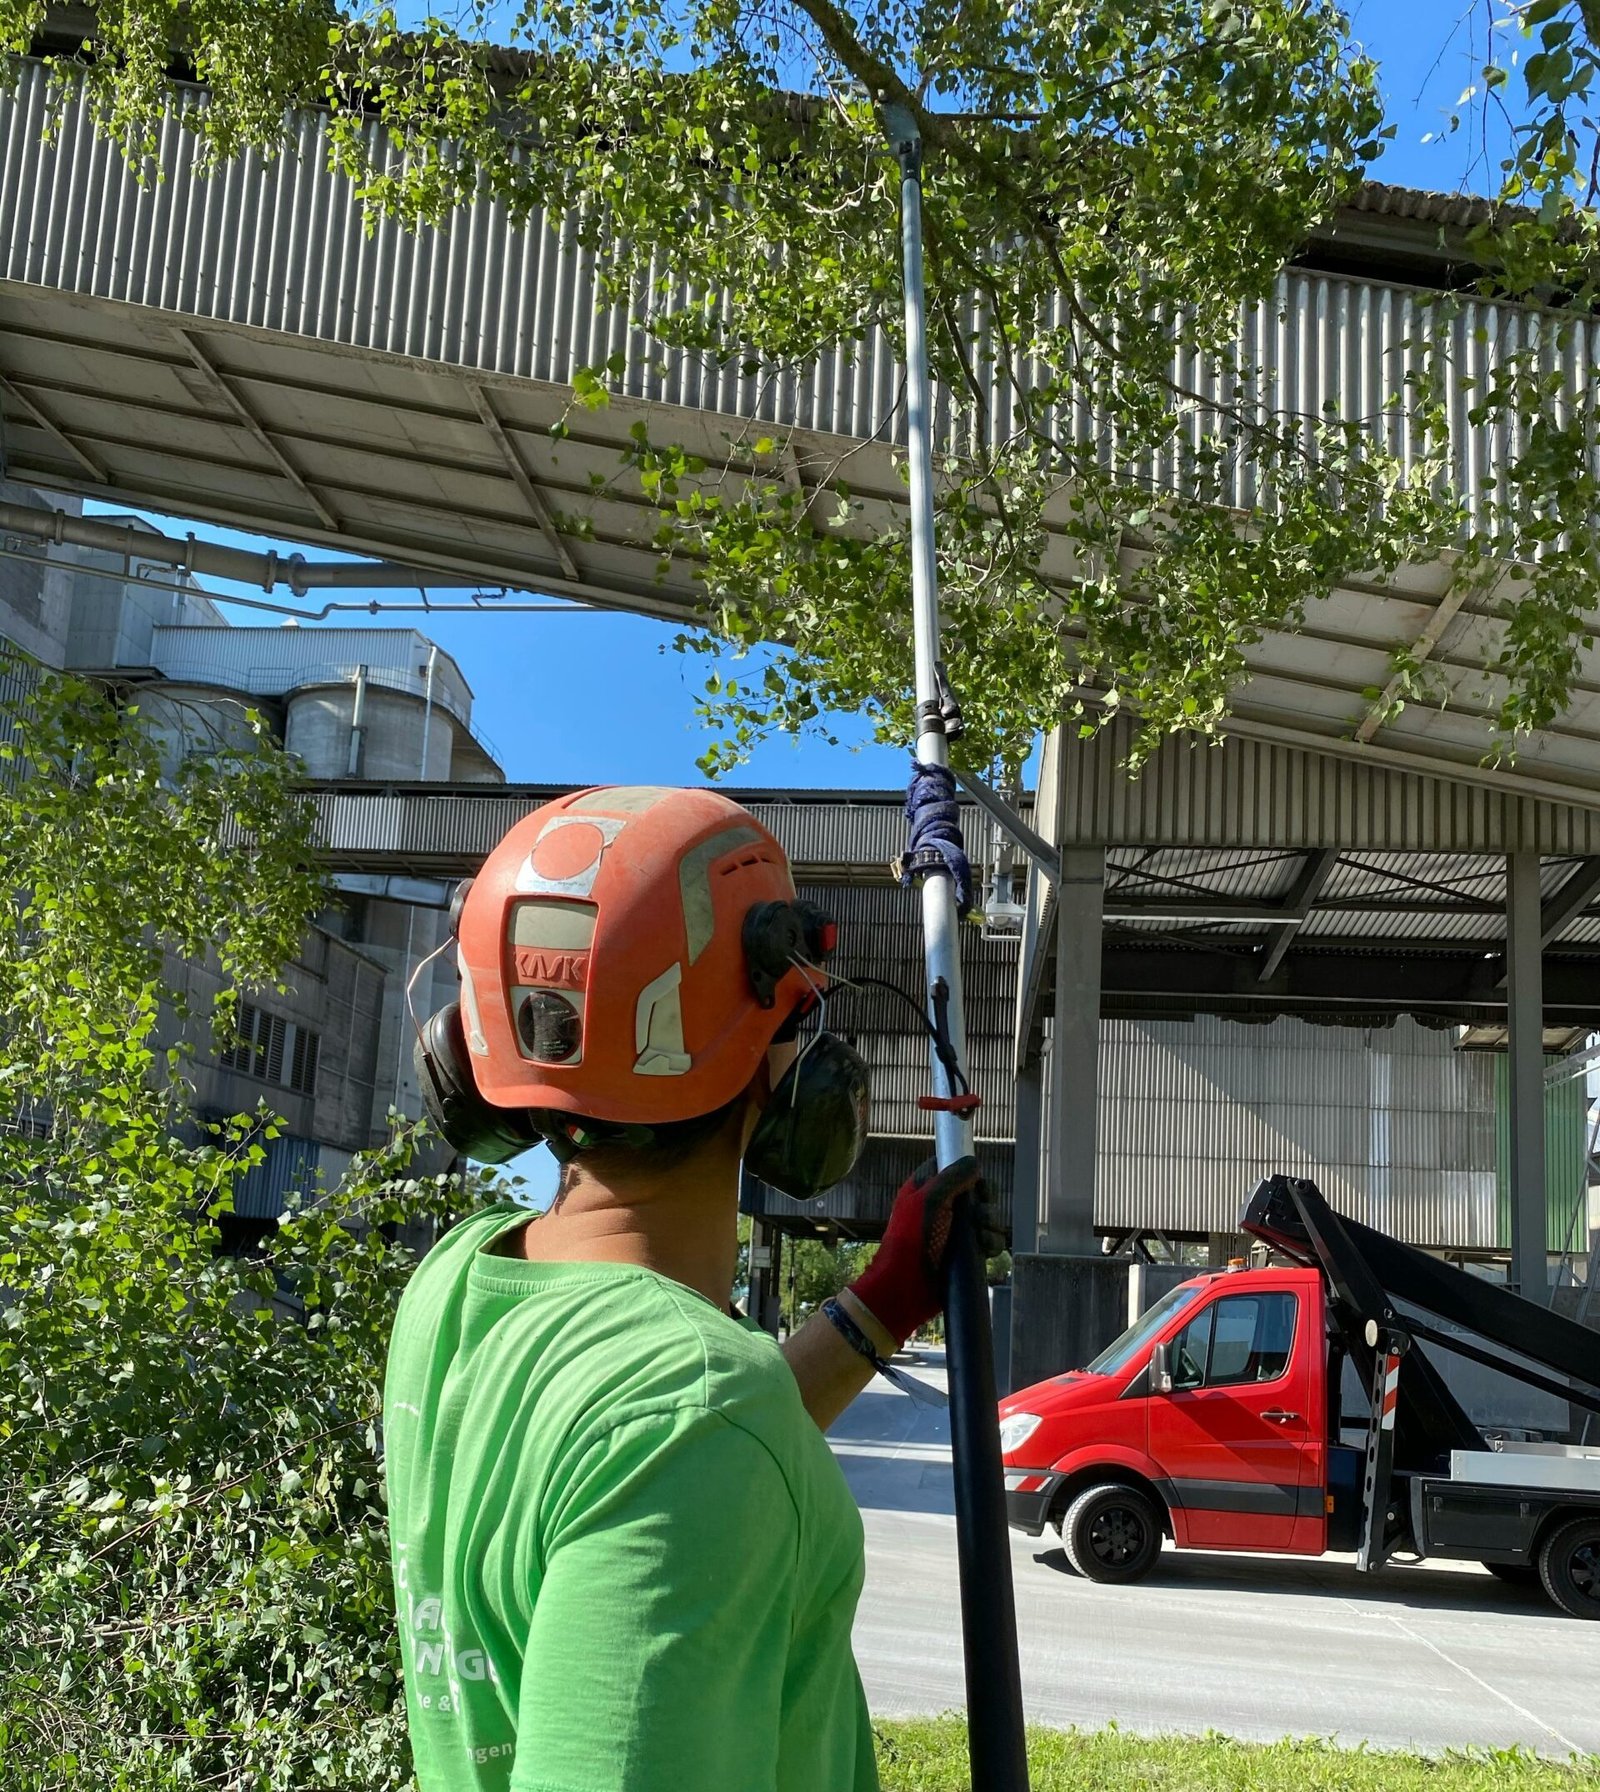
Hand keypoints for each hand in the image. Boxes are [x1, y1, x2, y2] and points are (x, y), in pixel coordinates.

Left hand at [846, 1156, 1003, 1346]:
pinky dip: (991, 1243)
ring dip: (990, 1224)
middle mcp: (942, 1207)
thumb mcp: (929, 1200)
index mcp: (926, 1189)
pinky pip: (988, 1241)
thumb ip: (952, 1177)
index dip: (967, 1171)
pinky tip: (985, 1248)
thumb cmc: (911, 1238)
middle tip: (980, 1213)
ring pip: (986, 1217)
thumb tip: (975, 1162)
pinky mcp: (965, 1253)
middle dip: (985, 1202)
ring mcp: (954, 1231)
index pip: (952, 1169)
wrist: (905, 1286)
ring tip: (981, 1236)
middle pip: (975, 1193)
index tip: (975, 1181)